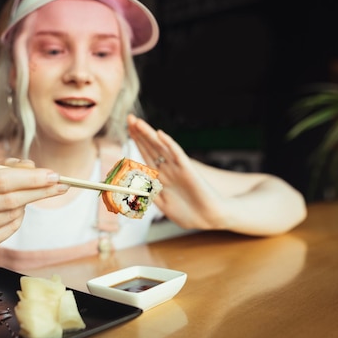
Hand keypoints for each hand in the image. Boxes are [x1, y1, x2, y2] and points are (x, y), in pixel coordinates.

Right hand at [0, 158, 68, 251]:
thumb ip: (8, 166)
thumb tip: (33, 167)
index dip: (30, 178)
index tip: (54, 175)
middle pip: (9, 200)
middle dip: (38, 191)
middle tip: (61, 186)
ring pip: (12, 214)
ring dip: (26, 203)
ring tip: (25, 196)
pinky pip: (10, 228)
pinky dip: (19, 218)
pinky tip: (15, 211)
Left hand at [127, 115, 231, 229]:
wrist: (210, 218)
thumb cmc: (189, 214)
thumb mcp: (163, 204)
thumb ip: (149, 193)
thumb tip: (133, 185)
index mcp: (161, 178)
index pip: (146, 155)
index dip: (137, 142)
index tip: (127, 129)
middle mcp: (168, 170)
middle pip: (151, 148)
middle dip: (139, 134)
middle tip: (129, 118)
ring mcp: (177, 168)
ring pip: (160, 148)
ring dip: (149, 135)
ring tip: (137, 123)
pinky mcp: (188, 170)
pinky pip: (177, 155)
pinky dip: (169, 144)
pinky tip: (160, 135)